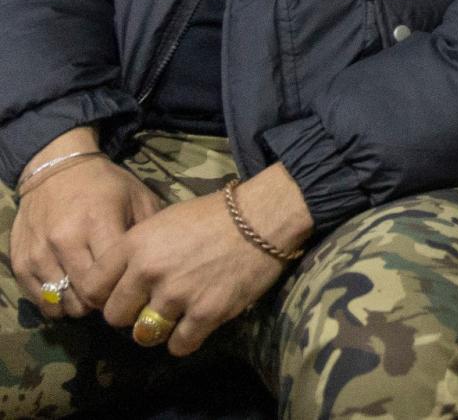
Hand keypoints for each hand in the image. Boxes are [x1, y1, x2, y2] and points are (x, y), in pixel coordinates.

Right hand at [10, 127, 158, 318]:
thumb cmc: (105, 185)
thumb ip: (150, 231)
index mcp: (98, 222)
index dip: (124, 288)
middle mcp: (65, 240)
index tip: (132, 286)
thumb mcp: (138, 197)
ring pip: (63, 301)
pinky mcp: (20, 262)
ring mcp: (39, 252)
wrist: (56, 170)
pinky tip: (71, 292)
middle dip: (104, 300)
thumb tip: (161, 266)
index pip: (111, 276)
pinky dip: (57, 303)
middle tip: (114, 294)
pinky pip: (40, 299)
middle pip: (87, 294)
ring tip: (92, 293)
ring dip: (80, 304)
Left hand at [79, 165, 312, 356]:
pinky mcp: (206, 313)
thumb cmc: (215, 214)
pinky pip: (179, 345)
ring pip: (144, 334)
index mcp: (135, 244)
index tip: (119, 296)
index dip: (102, 296)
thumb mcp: (165, 221)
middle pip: (115, 317)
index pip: (92, 288)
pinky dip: (184, 340)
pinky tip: (194, 325)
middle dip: (131, 314)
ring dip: (157, 329)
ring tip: (174, 316)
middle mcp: (149, 271)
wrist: (264, 217)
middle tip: (149, 306)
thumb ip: (138, 249)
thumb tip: (122, 279)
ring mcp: (177, 294)